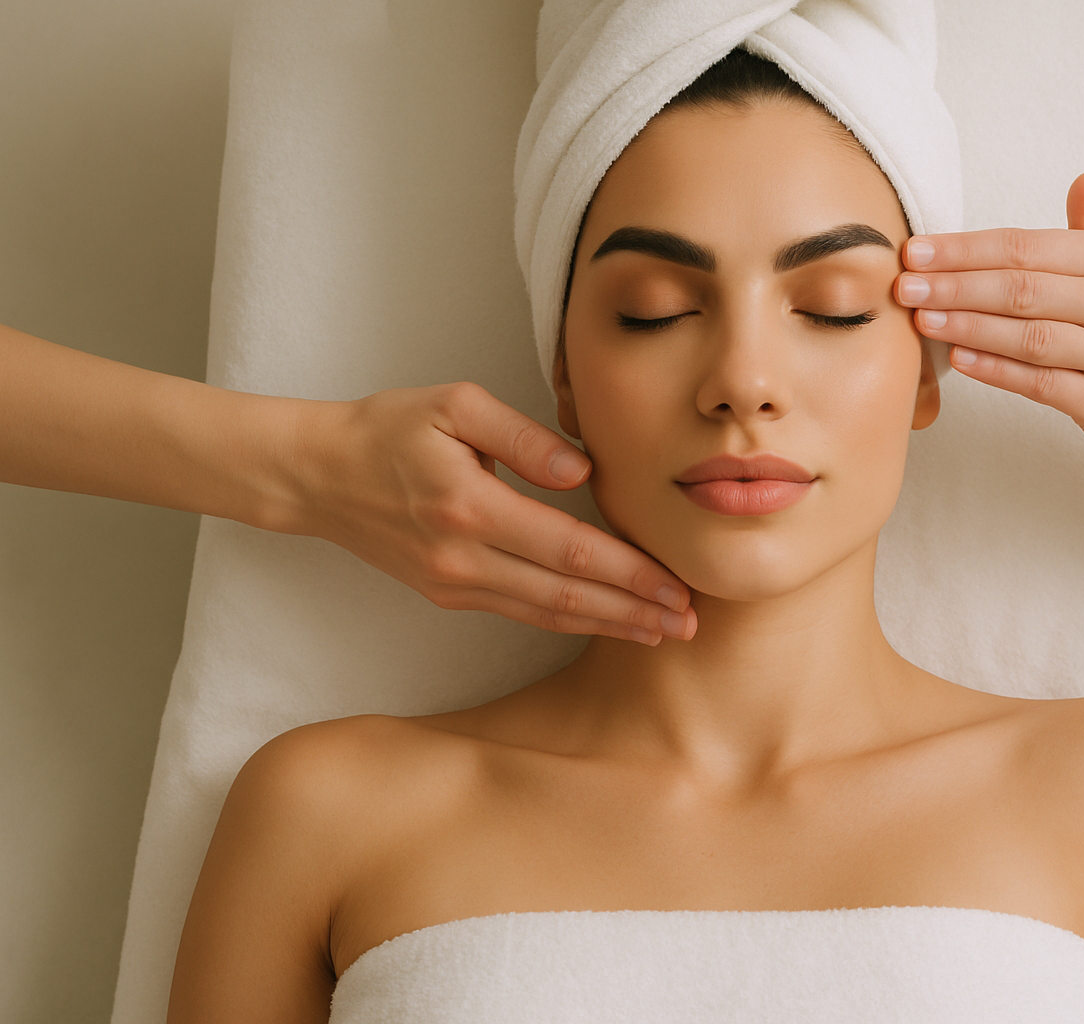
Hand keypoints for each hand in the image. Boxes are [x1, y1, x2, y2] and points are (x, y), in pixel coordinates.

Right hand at [287, 382, 694, 644]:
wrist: (318, 473)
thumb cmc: (389, 428)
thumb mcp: (454, 405)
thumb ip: (524, 438)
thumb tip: (584, 474)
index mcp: (471, 507)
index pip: (570, 549)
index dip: (629, 573)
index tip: (676, 585)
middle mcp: (463, 557)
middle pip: (567, 594)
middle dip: (633, 611)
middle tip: (689, 624)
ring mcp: (454, 582)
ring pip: (546, 613)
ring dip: (608, 624)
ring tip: (660, 632)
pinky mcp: (447, 592)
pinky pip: (521, 611)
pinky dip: (569, 620)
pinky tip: (605, 621)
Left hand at [895, 172, 1083, 461]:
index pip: (1027, 247)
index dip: (966, 249)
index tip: (915, 251)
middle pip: (1023, 289)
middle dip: (956, 286)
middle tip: (905, 287)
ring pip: (1030, 337)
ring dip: (968, 327)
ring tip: (921, 320)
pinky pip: (1044, 385)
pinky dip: (998, 372)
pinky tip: (959, 360)